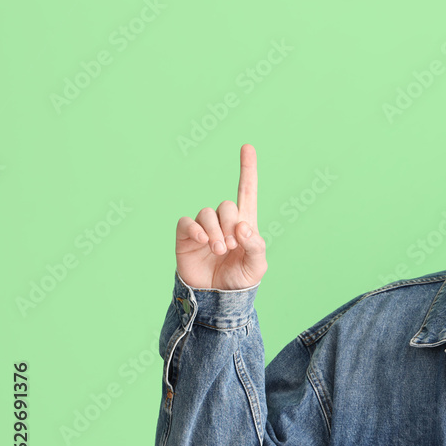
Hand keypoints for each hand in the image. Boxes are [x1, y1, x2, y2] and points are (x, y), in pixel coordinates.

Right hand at [175, 144, 267, 289]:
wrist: (217, 299)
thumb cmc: (240, 280)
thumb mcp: (257, 266)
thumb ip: (256, 246)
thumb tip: (243, 226)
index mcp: (245, 224)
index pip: (247, 192)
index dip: (247, 169)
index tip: (247, 147)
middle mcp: (224, 222)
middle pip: (226, 205)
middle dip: (231, 224)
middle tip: (232, 246)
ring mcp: (205, 228)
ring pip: (208, 213)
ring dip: (215, 231)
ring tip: (220, 250)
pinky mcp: (187, 236)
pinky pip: (188, 223)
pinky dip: (197, 230)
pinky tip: (204, 242)